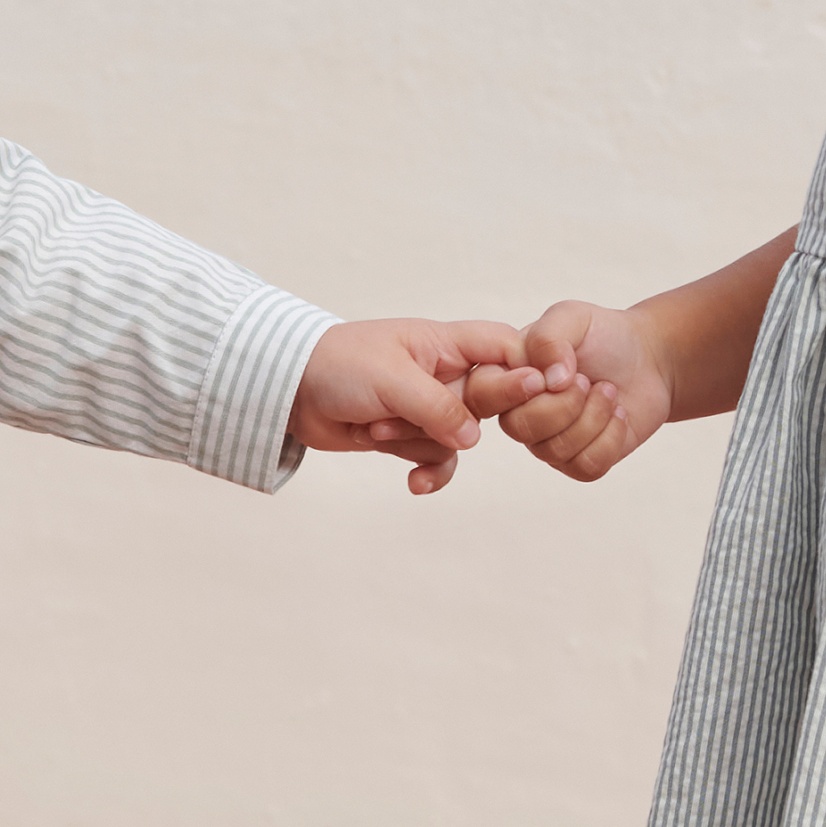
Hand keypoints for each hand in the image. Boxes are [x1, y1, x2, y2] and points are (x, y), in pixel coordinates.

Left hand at [291, 318, 529, 495]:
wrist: (286, 391)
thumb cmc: (338, 365)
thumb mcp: (393, 381)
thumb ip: (439, 407)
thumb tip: (473, 439)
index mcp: (447, 343)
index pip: (508, 350)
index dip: (528, 370)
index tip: (538, 393)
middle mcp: (446, 374)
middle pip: (492, 401)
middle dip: (459, 418)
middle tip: (431, 418)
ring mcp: (430, 406)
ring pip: (461, 437)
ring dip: (421, 442)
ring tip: (378, 429)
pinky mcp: (411, 435)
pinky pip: (439, 459)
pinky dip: (428, 471)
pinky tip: (415, 483)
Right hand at [461, 299, 673, 481]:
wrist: (648, 358)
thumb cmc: (603, 335)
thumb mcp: (573, 318)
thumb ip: (549, 338)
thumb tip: (549, 379)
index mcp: (508, 375)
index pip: (481, 395)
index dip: (509, 391)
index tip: (543, 376)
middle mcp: (521, 411)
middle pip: (518, 429)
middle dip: (563, 404)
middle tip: (587, 380)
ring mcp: (549, 440)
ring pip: (555, 451)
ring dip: (593, 417)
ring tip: (608, 391)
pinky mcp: (580, 460)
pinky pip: (585, 466)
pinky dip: (611, 438)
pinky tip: (618, 414)